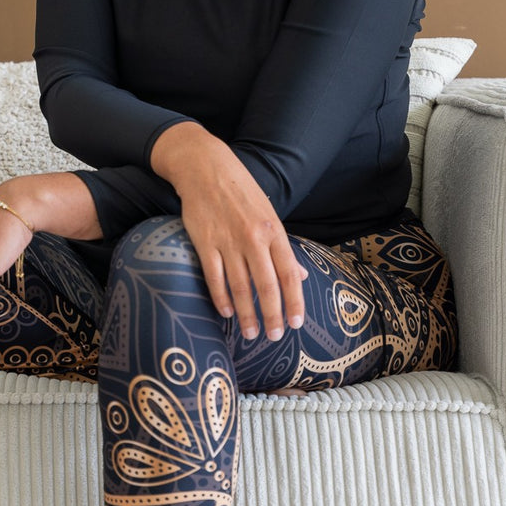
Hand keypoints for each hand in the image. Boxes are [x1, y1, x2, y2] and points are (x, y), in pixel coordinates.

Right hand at [150, 123, 306, 339]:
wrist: (206, 167)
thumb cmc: (240, 191)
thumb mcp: (269, 214)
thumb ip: (283, 248)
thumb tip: (301, 276)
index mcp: (273, 230)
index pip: (289, 274)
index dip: (294, 301)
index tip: (295, 324)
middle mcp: (253, 238)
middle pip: (267, 286)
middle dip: (272, 316)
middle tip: (274, 337)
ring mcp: (228, 240)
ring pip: (241, 286)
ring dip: (246, 314)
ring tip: (250, 332)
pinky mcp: (204, 241)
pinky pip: (214, 276)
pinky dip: (221, 297)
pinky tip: (225, 312)